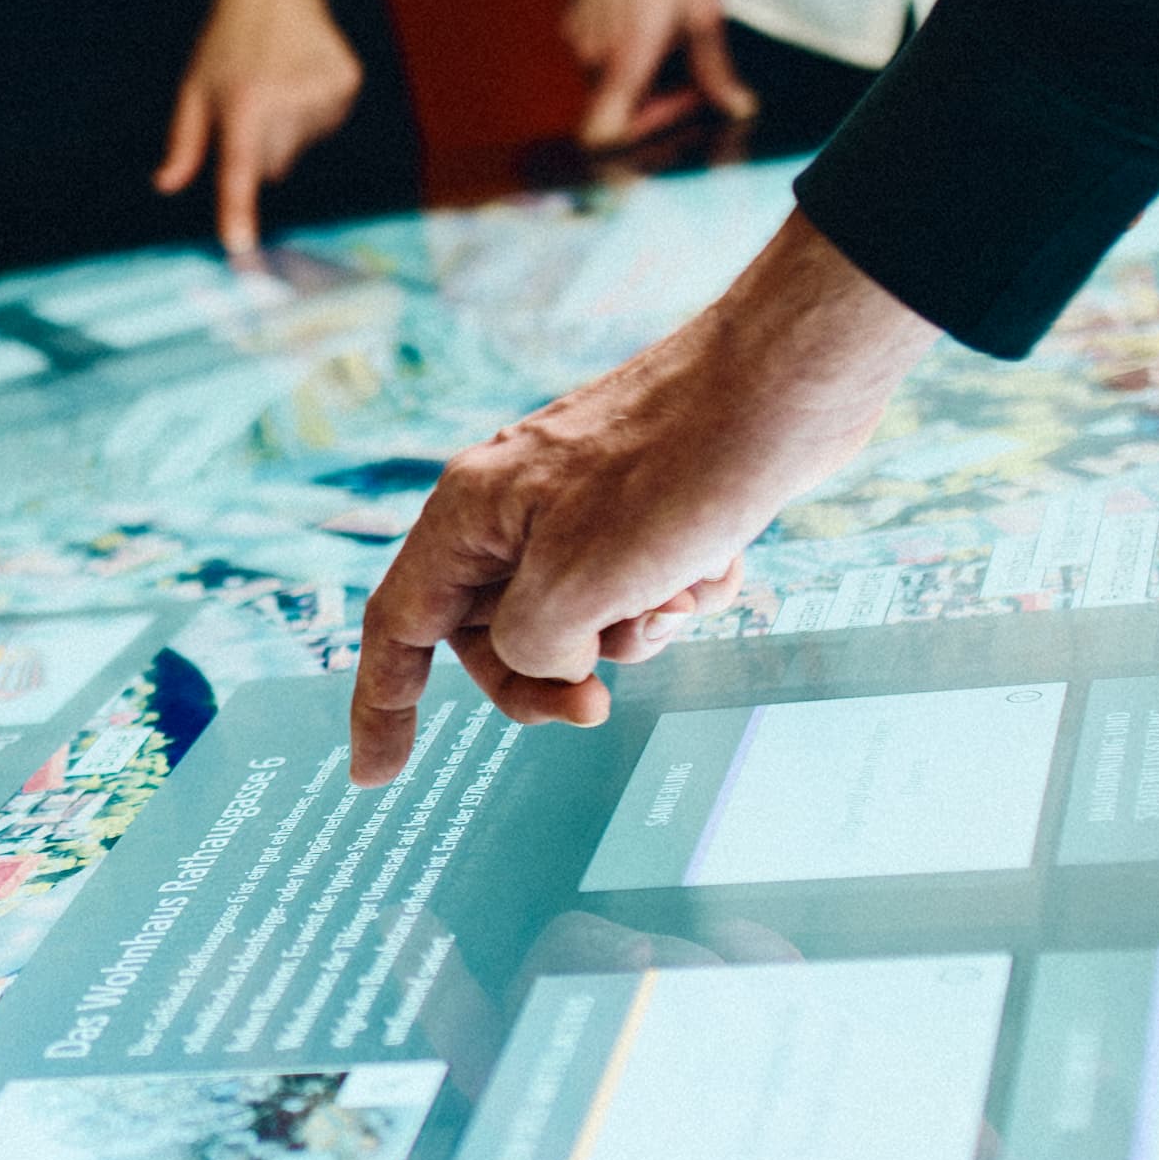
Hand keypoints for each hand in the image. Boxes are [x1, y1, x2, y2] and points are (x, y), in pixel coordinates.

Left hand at [156, 0, 361, 254]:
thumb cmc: (226, 42)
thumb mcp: (194, 88)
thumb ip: (184, 142)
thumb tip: (166, 184)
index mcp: (243, 102)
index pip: (240, 169)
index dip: (238, 210)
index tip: (239, 247)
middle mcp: (286, 100)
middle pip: (272, 166)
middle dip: (259, 148)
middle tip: (251, 104)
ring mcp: (322, 92)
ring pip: (300, 146)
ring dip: (287, 129)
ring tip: (278, 83)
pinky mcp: (346, 84)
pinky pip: (326, 125)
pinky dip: (313, 113)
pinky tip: (301, 78)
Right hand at [347, 213, 935, 784]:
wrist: (784, 383)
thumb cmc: (675, 474)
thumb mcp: (577, 588)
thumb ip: (531, 650)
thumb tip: (555, 662)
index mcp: (469, 516)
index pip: (399, 627)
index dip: (380, 707)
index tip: (374, 776)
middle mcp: (510, 506)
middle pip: (495, 633)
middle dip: (550, 675)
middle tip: (597, 709)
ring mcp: (577, 502)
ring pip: (575, 613)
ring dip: (629, 629)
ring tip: (677, 593)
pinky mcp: (641, 502)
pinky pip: (633, 582)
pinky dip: (672, 593)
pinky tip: (713, 566)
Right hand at [548, 0, 754, 148]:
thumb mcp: (704, 10)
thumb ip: (716, 68)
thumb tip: (737, 107)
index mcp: (626, 59)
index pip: (605, 135)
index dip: (646, 132)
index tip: (682, 99)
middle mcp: (592, 56)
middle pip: (615, 107)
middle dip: (655, 97)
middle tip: (694, 68)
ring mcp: (578, 37)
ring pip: (607, 80)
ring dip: (640, 72)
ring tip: (673, 31)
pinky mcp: (574, 19)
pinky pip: (598, 53)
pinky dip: (624, 49)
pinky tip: (650, 11)